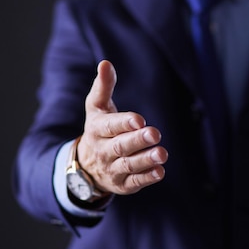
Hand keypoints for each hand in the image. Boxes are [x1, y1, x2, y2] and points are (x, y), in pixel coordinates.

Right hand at [76, 60, 167, 194]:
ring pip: (129, 165)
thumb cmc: (98, 129)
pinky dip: (146, 178)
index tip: (139, 120)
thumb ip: (103, 87)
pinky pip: (134, 182)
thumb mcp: (96, 108)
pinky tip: (160, 171)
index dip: (124, 123)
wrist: (85, 166)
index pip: (110, 126)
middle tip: (155, 133)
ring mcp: (112, 169)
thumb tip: (105, 63)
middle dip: (138, 141)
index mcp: (97, 129)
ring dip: (145, 160)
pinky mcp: (123, 184)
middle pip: (120, 146)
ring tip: (162, 154)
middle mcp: (103, 151)